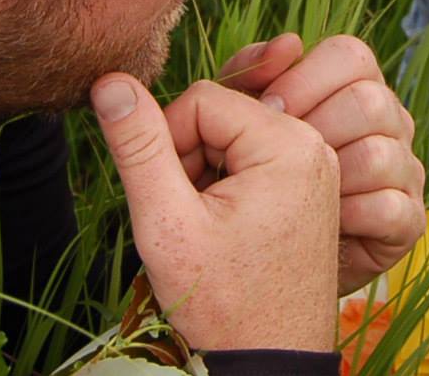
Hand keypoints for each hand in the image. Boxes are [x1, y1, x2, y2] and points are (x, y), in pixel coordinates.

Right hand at [93, 74, 339, 351]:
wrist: (269, 362)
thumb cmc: (223, 302)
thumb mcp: (167, 221)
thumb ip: (138, 146)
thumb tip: (111, 80)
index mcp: (288, 143)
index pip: (201, 99)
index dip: (167, 143)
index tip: (167, 197)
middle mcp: (313, 145)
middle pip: (221, 116)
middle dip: (189, 161)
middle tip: (187, 220)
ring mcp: (317, 168)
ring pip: (234, 139)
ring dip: (206, 176)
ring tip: (206, 231)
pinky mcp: (312, 190)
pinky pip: (256, 163)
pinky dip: (228, 189)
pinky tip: (224, 232)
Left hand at [216, 34, 425, 292]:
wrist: (264, 280)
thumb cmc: (244, 193)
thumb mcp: (235, 125)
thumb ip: (248, 76)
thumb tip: (287, 42)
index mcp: (353, 88)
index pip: (350, 54)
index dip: (303, 79)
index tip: (265, 111)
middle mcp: (390, 123)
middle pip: (371, 98)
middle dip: (314, 129)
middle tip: (273, 160)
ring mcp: (405, 171)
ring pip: (381, 153)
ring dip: (329, 178)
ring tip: (298, 197)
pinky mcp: (409, 221)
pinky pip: (390, 207)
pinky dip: (348, 219)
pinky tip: (323, 229)